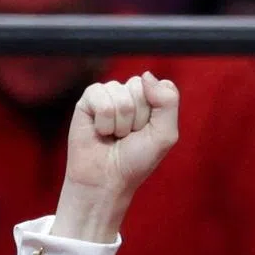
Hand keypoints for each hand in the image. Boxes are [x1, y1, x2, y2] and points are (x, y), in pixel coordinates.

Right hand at [52, 72, 178, 241]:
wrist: (107, 180)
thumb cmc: (136, 160)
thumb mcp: (165, 134)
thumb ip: (168, 102)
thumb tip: (146, 75)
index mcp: (151, 99)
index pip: (160, 86)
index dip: (155, 114)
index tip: (147, 132)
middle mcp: (130, 94)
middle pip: (139, 87)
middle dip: (137, 118)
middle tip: (129, 136)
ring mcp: (108, 95)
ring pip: (120, 94)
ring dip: (120, 123)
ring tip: (114, 136)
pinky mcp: (87, 100)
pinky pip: (100, 98)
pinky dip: (104, 121)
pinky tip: (100, 131)